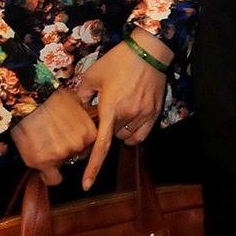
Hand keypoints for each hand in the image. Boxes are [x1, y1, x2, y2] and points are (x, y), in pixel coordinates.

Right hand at [9, 92, 99, 187]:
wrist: (28, 101)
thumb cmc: (50, 98)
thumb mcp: (75, 101)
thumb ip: (82, 115)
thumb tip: (82, 117)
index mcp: (90, 132)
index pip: (88, 147)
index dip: (77, 143)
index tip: (68, 139)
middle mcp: (78, 145)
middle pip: (75, 155)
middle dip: (66, 149)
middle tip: (52, 139)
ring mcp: (61, 155)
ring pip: (61, 164)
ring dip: (54, 157)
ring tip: (42, 142)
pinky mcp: (44, 162)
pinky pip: (52, 179)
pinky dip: (50, 177)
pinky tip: (44, 168)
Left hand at [70, 32, 171, 188]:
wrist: (150, 50)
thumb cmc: (119, 60)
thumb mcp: (93, 74)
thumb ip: (82, 94)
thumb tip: (78, 108)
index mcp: (111, 109)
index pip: (102, 146)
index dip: (93, 167)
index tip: (87, 185)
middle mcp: (129, 116)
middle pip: (115, 138)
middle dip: (108, 131)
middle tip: (104, 115)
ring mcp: (145, 115)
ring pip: (129, 138)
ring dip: (121, 132)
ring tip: (119, 113)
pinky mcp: (156, 111)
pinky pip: (143, 133)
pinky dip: (135, 131)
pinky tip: (131, 118)